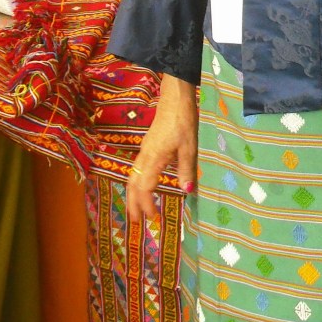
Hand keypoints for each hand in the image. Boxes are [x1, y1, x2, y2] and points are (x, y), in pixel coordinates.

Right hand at [127, 73, 198, 221]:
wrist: (175, 99)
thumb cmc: (183, 121)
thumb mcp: (189, 146)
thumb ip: (187, 169)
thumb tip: (186, 192)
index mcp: (154, 159)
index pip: (144, 188)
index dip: (146, 205)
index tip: (153, 219)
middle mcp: (145, 157)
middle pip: (132, 185)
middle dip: (132, 204)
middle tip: (135, 223)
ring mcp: (144, 151)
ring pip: (132, 177)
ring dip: (132, 195)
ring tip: (135, 210)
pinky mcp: (147, 146)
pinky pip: (136, 170)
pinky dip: (136, 184)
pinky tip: (142, 187)